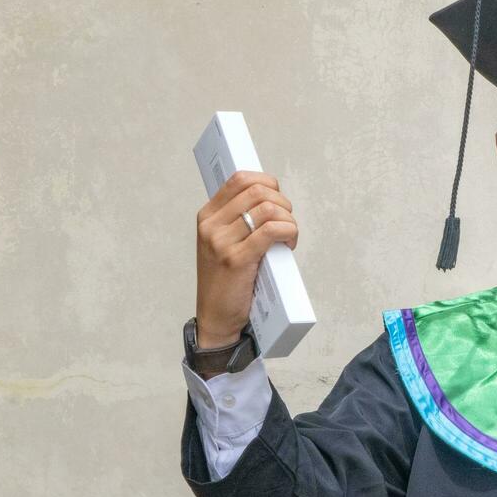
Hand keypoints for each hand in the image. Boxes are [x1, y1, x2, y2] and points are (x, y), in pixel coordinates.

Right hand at [195, 171, 297, 347]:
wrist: (215, 318)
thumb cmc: (226, 280)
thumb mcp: (222, 243)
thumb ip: (237, 220)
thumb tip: (271, 198)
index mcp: (207, 216)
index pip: (239, 179)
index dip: (266, 182)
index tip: (277, 199)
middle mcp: (211, 226)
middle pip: (257, 191)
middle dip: (282, 203)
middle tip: (287, 222)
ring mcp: (222, 242)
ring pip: (268, 209)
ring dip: (288, 220)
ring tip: (288, 237)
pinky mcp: (237, 260)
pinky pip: (272, 231)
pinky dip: (289, 232)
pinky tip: (289, 244)